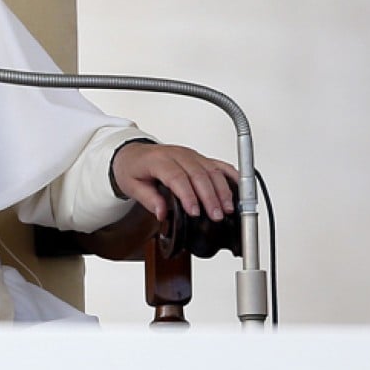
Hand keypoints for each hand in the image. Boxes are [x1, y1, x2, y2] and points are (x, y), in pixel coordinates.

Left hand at [111, 142, 237, 222]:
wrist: (133, 154)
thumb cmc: (133, 168)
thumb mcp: (132, 186)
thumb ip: (148, 200)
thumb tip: (162, 213)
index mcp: (158, 160)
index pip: (177, 177)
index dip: (188, 195)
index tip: (195, 212)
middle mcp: (177, 154)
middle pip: (198, 174)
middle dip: (210, 197)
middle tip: (216, 215)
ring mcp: (190, 155)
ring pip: (211, 169)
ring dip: (222, 189)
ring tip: (227, 209)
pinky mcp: (198, 158)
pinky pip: (218, 164)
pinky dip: (230, 175)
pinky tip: (237, 188)